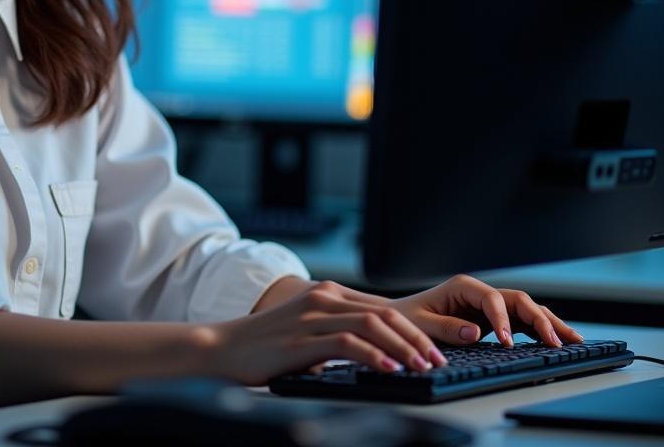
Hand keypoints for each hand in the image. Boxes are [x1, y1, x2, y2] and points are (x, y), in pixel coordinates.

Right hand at [211, 279, 447, 385]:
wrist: (225, 346)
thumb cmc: (268, 344)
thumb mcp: (308, 330)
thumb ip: (338, 331)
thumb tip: (378, 350)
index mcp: (327, 293)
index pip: (382, 307)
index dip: (413, 328)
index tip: (434, 350)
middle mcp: (322, 298)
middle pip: (383, 313)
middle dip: (416, 338)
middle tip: (438, 361)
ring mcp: (312, 317)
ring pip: (371, 325)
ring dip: (403, 347)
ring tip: (422, 367)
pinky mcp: (302, 339)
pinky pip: (348, 343)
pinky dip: (374, 355)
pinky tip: (390, 370)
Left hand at [390, 274, 584, 347]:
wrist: (399, 319)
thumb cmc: (407, 320)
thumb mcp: (422, 324)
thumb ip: (448, 328)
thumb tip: (476, 333)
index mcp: (463, 287)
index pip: (492, 299)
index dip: (503, 320)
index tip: (508, 343)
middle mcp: (480, 292)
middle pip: (518, 300)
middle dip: (539, 320)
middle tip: (556, 343)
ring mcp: (489, 305)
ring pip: (527, 309)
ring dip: (550, 324)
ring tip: (574, 341)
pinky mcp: (494, 319)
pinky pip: (523, 322)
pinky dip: (542, 331)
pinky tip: (559, 342)